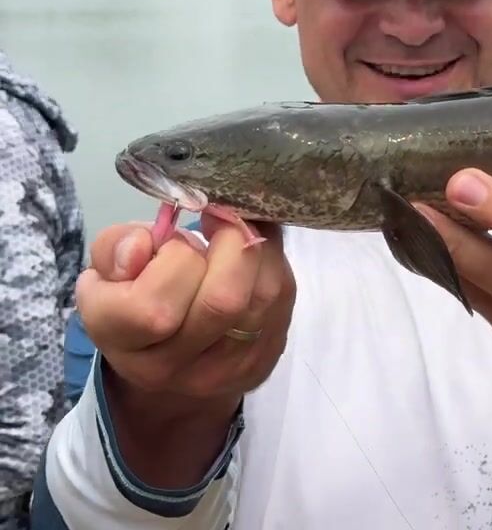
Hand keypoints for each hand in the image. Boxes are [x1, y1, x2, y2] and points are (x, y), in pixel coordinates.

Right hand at [73, 211, 295, 485]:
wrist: (165, 352)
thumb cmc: (133, 293)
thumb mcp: (108, 265)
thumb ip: (116, 246)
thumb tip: (142, 247)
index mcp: (120, 341)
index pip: (152, 308)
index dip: (173, 259)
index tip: (175, 235)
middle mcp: (171, 367)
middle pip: (223, 301)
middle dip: (230, 243)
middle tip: (219, 219)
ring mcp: (222, 371)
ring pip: (264, 296)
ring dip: (259, 249)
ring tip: (237, 232)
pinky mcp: (262, 362)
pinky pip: (283, 300)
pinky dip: (274, 265)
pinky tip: (254, 254)